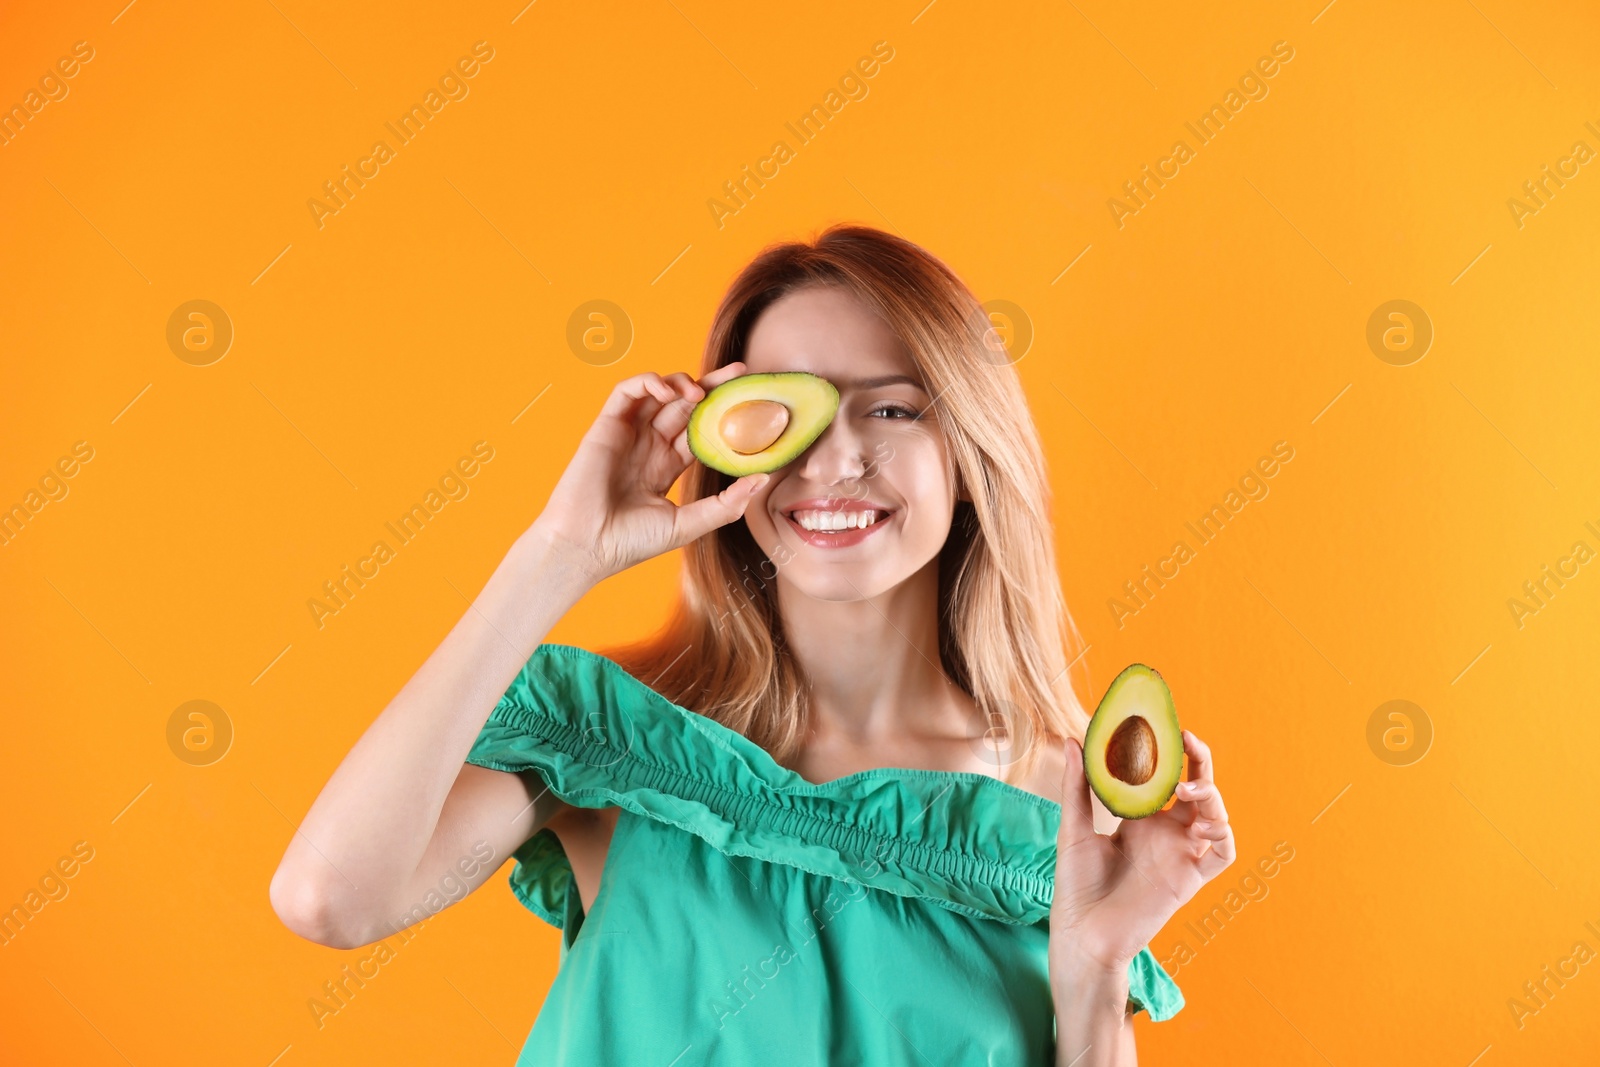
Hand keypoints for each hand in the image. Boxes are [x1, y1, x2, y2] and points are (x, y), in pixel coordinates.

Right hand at [532, 362, 766, 583]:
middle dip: (711, 386)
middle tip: (738, 373)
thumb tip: (762, 479)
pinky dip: (647, 382)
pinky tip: (667, 393)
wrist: (586, 547)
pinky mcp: (606, 426)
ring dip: (681, 383)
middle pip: (685, 405)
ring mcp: (628, 434)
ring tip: (700, 393)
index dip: (723, 412)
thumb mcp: (689, 524)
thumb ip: (726, 504)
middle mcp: (649, 445)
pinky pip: (626, 392)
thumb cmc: (631, 542)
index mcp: (667, 465)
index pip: (700, 428)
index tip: (749, 399)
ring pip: (658, 392)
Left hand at [1049, 730, 1235, 975]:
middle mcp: (1165, 832)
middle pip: (1197, 788)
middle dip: (1200, 761)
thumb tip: (1076, 740)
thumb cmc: (1075, 883)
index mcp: (1140, 818)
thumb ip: (1078, 786)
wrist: (1083, 932)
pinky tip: (1203, 822)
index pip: (1166, 776)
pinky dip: (1223, 834)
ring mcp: (1180, 854)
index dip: (1172, 752)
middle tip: (1188, 740)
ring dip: (1211, 795)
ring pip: (1215, 815)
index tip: (1167, 727)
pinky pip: (1223, 854)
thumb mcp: (1073, 828)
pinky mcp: (1189, 878)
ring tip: (1185, 789)